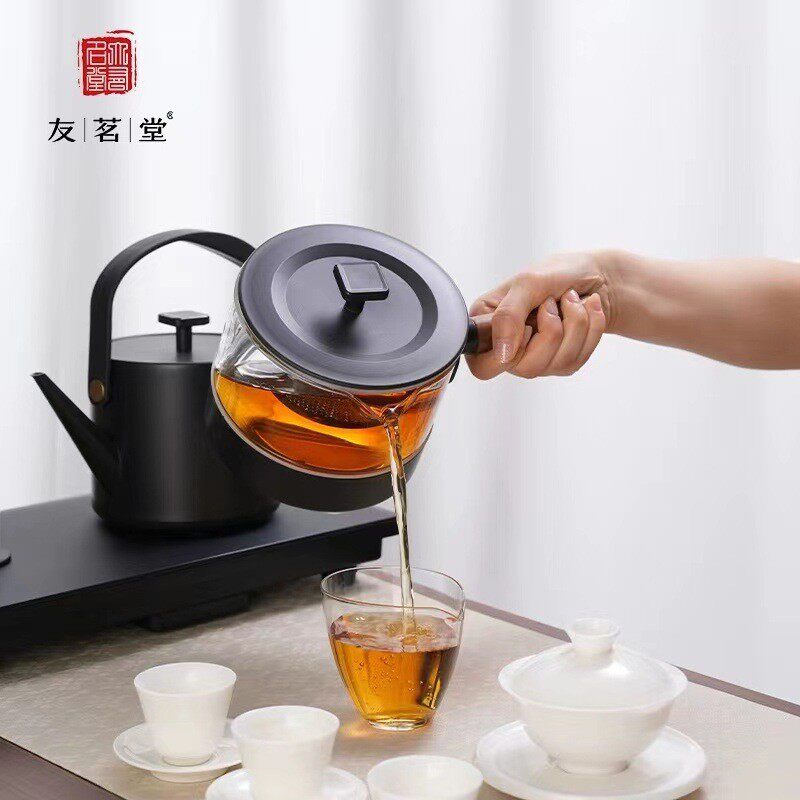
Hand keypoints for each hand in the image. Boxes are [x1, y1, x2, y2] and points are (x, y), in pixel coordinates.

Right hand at [466, 251, 611, 379]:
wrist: (593, 273)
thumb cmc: (555, 272)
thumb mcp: (526, 283)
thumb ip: (508, 315)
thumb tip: (502, 354)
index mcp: (487, 328)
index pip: (484, 366)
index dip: (510, 348)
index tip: (528, 323)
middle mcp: (509, 349)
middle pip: (527, 368)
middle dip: (552, 331)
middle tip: (552, 302)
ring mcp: (536, 358)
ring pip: (558, 363)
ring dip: (575, 324)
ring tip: (573, 299)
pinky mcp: (562, 362)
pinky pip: (579, 358)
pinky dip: (590, 328)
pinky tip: (586, 309)